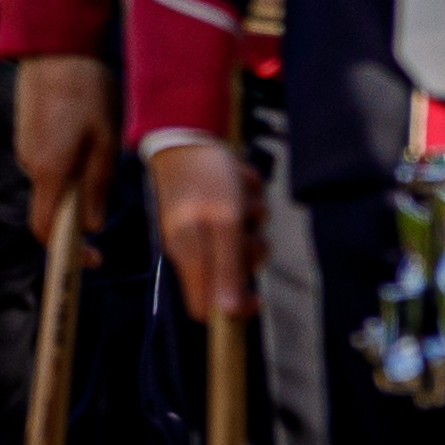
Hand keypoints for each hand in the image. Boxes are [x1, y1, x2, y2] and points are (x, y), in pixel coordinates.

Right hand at [5, 53, 116, 247]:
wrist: (56, 44)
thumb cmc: (87, 89)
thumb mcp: (105, 141)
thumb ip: (98, 185)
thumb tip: (94, 225)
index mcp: (50, 170)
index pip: (45, 229)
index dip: (66, 253)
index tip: (90, 260)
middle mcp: (30, 164)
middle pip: (50, 207)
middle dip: (78, 211)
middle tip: (105, 191)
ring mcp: (25, 148)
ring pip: (51, 183)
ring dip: (73, 181)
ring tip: (98, 148)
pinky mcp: (26, 134)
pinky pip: (46, 162)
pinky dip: (65, 162)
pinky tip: (83, 134)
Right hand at [147, 134, 253, 321]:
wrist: (188, 130)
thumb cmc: (206, 177)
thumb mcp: (224, 223)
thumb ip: (227, 268)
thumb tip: (228, 314)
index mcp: (189, 257)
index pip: (204, 309)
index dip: (232, 308)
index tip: (256, 294)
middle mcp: (194, 248)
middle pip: (233, 274)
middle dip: (250, 249)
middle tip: (248, 226)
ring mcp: (204, 227)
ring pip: (243, 241)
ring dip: (254, 217)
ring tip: (244, 192)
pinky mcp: (214, 209)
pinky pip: (243, 215)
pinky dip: (249, 198)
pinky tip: (241, 179)